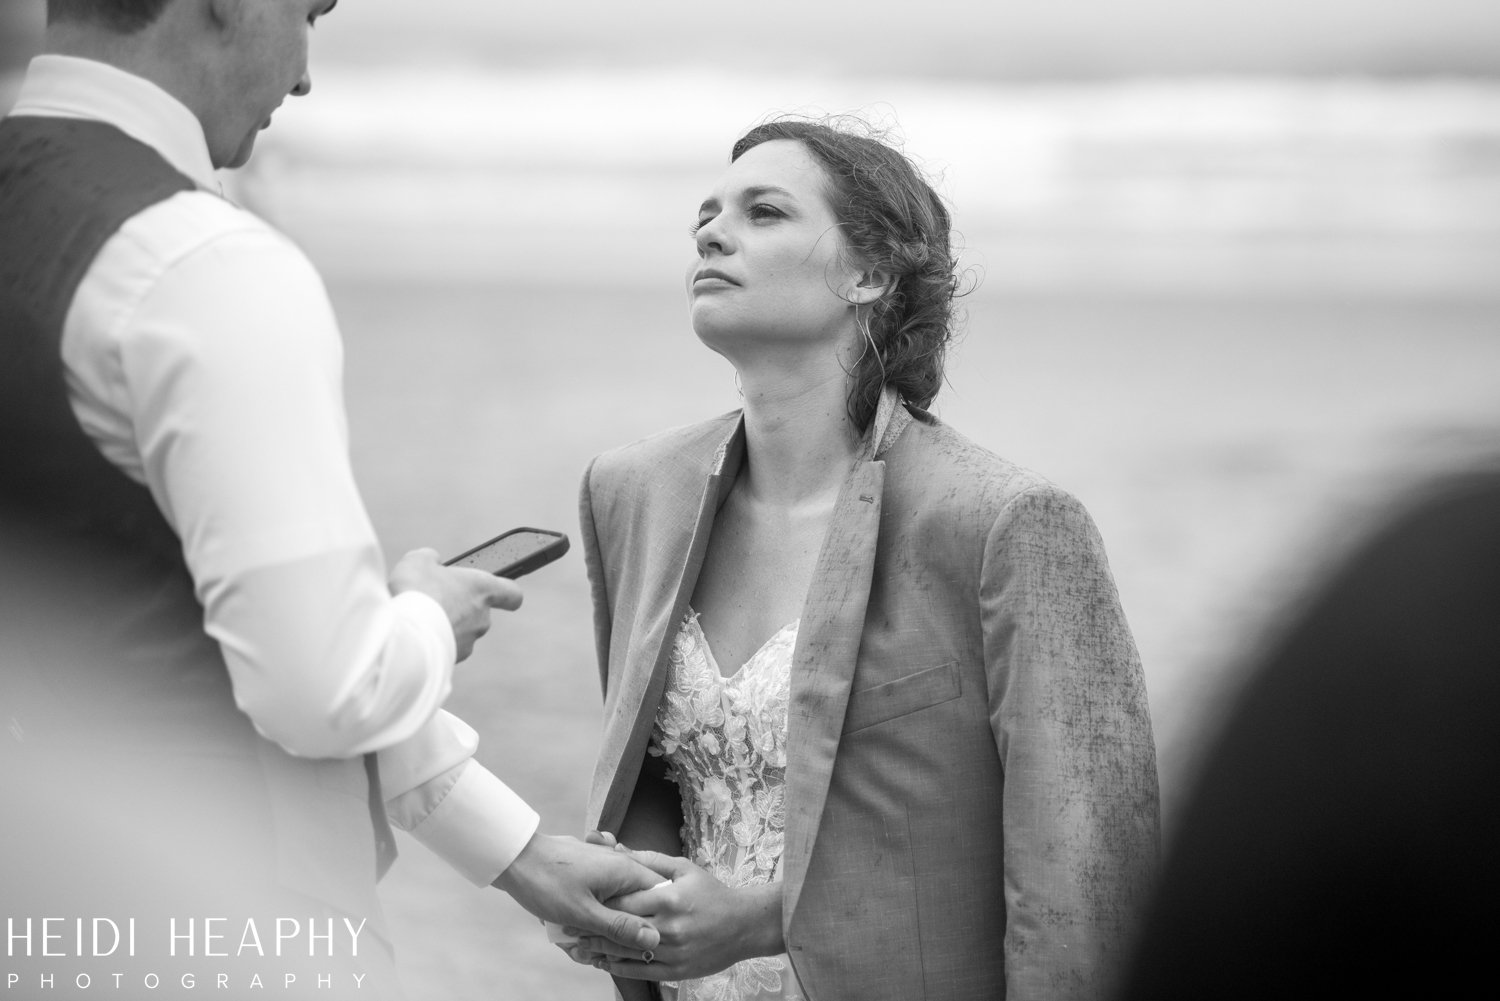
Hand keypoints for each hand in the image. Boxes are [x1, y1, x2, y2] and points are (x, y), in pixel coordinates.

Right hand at [388, 548, 521, 660]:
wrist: (404, 635)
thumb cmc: (417, 592)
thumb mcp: (418, 561)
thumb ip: (431, 558)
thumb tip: (433, 562)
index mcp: (483, 589)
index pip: (512, 594)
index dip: (508, 594)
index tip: (502, 594)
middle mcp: (482, 618)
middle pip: (479, 613)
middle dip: (460, 608)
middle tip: (435, 600)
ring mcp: (469, 641)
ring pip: (462, 632)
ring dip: (446, 626)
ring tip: (420, 619)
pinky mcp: (454, 659)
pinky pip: (446, 648)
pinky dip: (434, 643)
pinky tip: (415, 636)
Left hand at [493, 833, 661, 952]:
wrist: (514, 856)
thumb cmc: (546, 883)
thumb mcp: (583, 913)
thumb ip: (620, 926)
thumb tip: (653, 940)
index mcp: (627, 871)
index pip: (660, 897)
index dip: (653, 923)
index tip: (638, 945)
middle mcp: (621, 864)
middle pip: (640, 900)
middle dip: (626, 926)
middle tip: (603, 946)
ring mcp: (606, 864)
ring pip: (621, 899)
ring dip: (608, 920)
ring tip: (584, 939)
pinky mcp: (592, 868)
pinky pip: (605, 893)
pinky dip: (596, 911)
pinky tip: (577, 925)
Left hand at [560, 842, 783, 981]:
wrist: (743, 925)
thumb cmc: (712, 893)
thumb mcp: (684, 868)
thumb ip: (650, 861)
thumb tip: (620, 849)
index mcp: (669, 899)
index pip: (623, 902)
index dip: (597, 903)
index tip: (575, 901)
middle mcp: (668, 927)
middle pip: (619, 929)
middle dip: (591, 930)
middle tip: (566, 930)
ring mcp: (672, 952)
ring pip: (626, 953)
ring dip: (599, 951)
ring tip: (576, 949)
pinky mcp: (676, 971)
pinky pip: (640, 971)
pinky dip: (618, 967)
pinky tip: (602, 962)